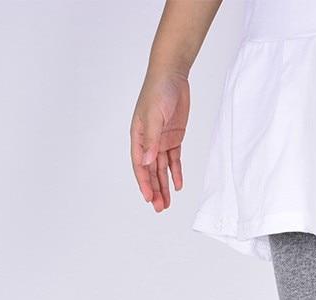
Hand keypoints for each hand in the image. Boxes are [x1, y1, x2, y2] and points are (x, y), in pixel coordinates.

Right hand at [130, 72, 189, 211]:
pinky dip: (175, 172)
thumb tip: (147, 162)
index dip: (144, 183)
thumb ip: (151, 140)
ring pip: (162, 168)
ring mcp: (161, 140)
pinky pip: (173, 160)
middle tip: (160, 208)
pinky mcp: (173, 137)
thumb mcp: (154, 115)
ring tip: (167, 203)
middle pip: (151, 171)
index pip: (140, 165)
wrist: (172, 75)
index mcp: (138, 136)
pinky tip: (177, 185)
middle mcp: (148, 141)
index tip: (150, 198)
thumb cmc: (159, 91)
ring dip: (164, 185)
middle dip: (155, 190)